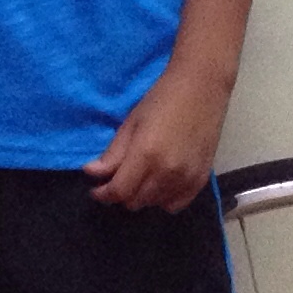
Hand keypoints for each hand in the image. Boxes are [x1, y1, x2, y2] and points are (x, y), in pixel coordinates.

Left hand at [81, 65, 229, 212]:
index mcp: (146, 155)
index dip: (103, 194)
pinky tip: (160, 184)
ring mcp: (186, 179)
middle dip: (121, 194)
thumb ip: (112, 154)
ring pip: (153, 204)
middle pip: (135, 202)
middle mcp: (167, 173)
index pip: (119, 192)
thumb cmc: (161, 99)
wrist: (202, 87)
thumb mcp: (131, 123)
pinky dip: (163, 199)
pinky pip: (175, 205)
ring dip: (142, 196)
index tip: (96, 189)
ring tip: (140, 178)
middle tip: (118, 179)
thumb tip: (91, 173)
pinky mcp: (201, 180)